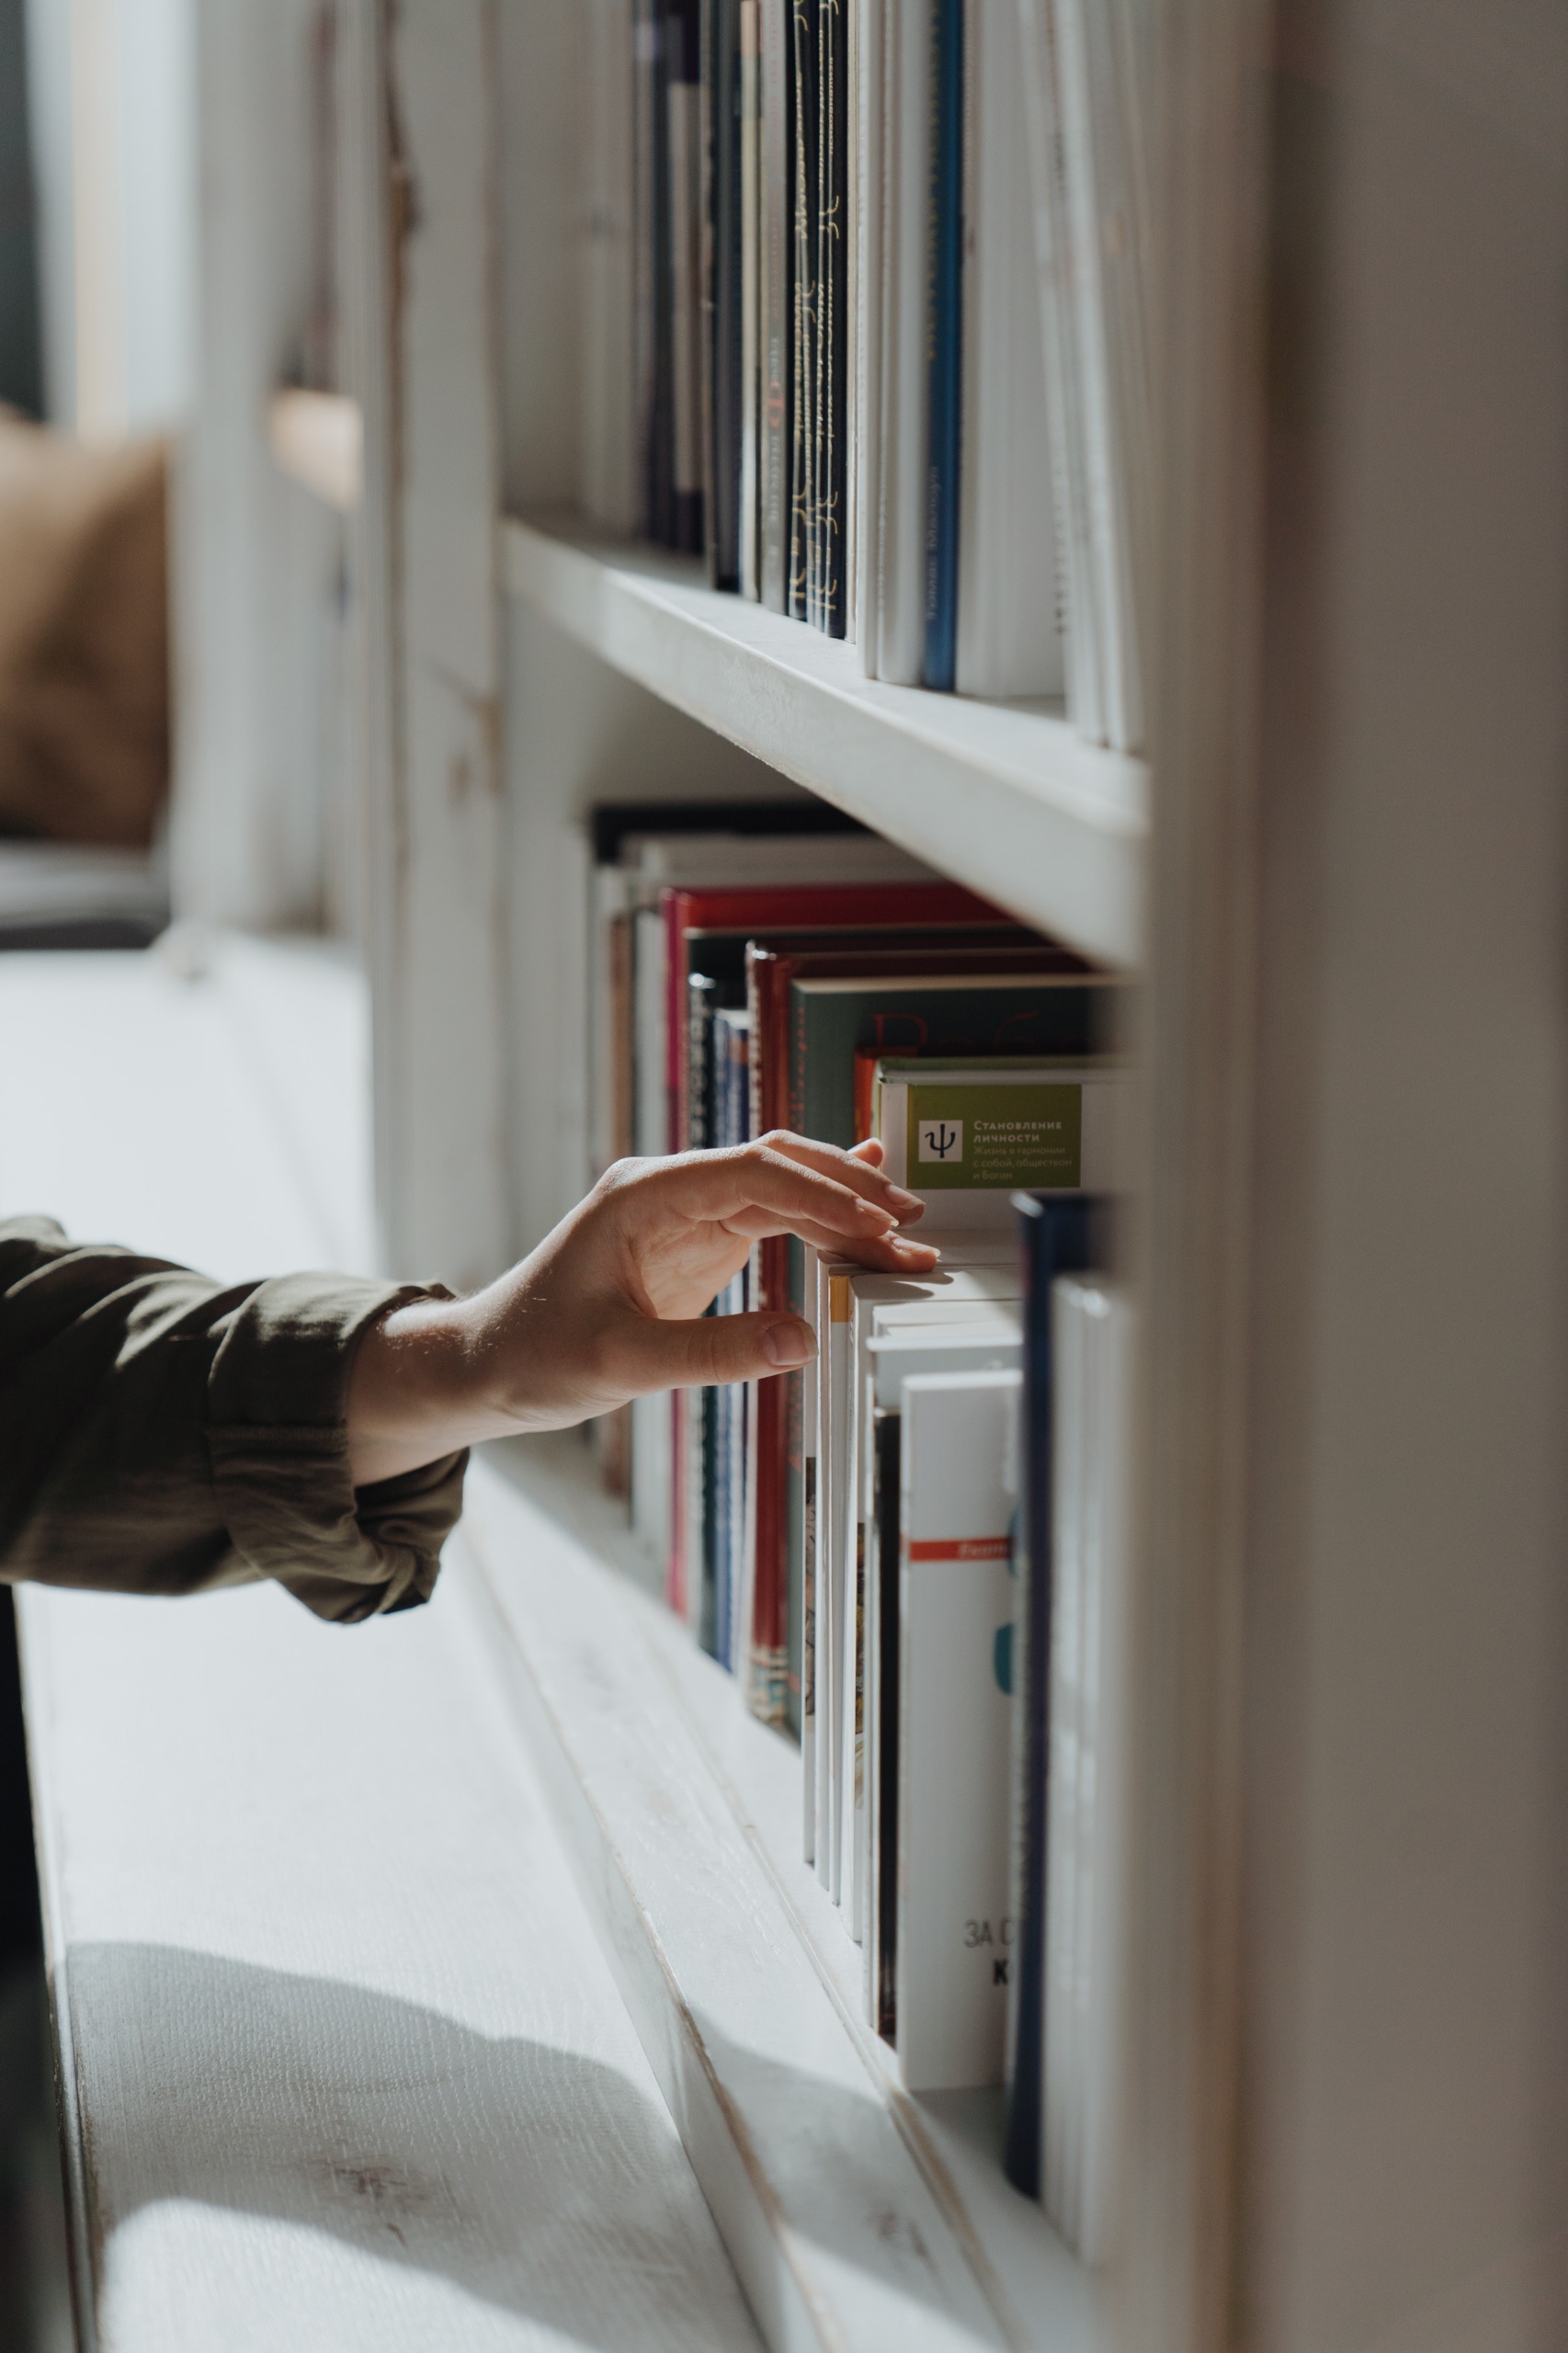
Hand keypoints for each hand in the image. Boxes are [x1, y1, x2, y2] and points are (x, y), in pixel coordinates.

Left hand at [347, 1134, 936, 1483]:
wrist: (489, 1364)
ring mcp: (686, 1212)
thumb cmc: (535, 1355)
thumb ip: (713, 1353)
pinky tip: (865, 1213)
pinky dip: (820, 1224)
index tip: (876, 1224)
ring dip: (843, 1209)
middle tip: (911, 1224)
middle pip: (778, 1165)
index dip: (821, 1193)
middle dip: (848, 1189)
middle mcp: (670, 1189)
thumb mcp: (621, 1363)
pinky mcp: (696, 1242)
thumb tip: (802, 1340)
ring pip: (782, 1189)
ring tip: (906, 1237)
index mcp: (645, 1195)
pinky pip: (772, 1219)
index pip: (753, 1172)